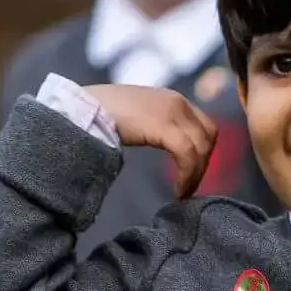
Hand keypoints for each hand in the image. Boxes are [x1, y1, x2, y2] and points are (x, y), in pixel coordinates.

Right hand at [86, 85, 220, 197]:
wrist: (82, 109)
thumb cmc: (98, 114)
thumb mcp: (135, 116)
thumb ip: (151, 124)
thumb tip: (158, 140)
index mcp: (170, 98)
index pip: (202, 124)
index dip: (201, 150)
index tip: (191, 172)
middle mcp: (176, 101)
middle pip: (208, 134)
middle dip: (203, 162)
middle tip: (189, 185)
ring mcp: (172, 111)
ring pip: (200, 146)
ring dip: (196, 173)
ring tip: (184, 193)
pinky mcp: (163, 125)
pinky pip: (187, 154)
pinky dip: (188, 175)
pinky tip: (178, 191)